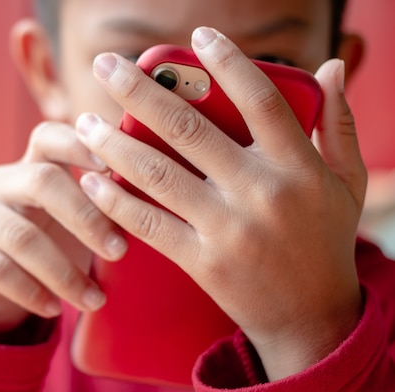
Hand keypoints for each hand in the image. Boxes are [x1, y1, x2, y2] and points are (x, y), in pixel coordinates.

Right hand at [0, 122, 125, 333]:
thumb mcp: (72, 225)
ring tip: (94, 301)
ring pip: (21, 237)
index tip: (114, 167)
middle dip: (86, 219)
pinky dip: (32, 291)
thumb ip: (100, 208)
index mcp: (31, 166)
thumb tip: (152, 205)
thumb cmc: (49, 247)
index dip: (80, 145)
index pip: (49, 136)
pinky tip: (54, 308)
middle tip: (119, 252)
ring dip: (63, 272)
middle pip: (41, 183)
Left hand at [76, 27, 365, 379]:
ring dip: (114, 144)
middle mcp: (262, 193)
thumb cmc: (324, 241)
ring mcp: (229, 230)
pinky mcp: (202, 263)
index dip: (228, 62)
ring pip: (159, 174)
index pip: (260, 100)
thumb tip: (330, 67)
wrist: (311, 318)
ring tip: (83, 121)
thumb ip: (339, 124)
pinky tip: (90, 179)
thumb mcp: (345, 183)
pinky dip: (116, 201)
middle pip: (189, 129)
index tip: (196, 35)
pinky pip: (150, 224)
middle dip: (139, 91)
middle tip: (105, 65)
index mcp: (298, 167)